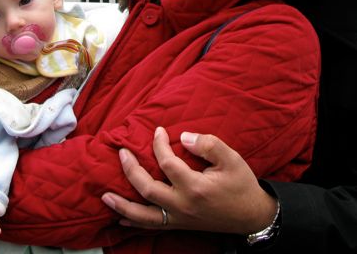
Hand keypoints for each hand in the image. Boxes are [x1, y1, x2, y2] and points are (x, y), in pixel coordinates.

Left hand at [101, 127, 276, 233]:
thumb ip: (208, 144)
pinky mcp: (179, 225)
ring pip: (143, 215)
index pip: (167, 163)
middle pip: (146, 189)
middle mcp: (182, 205)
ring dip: (122, 204)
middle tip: (121, 153)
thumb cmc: (242, 185)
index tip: (158, 131)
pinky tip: (122, 218)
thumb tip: (183, 137)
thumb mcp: (232, 159)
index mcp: (194, 187)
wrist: (251, 216)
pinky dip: (134, 222)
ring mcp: (179, 218)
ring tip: (105, 195)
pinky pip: (152, 226)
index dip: (158, 144)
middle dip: (130, 170)